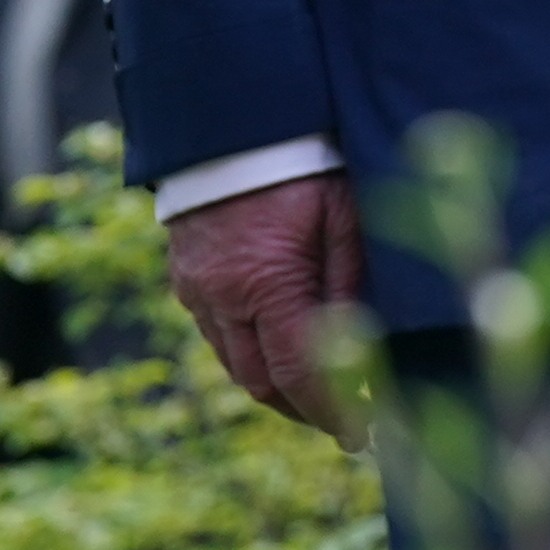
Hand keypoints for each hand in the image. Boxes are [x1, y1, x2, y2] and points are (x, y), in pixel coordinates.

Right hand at [166, 172, 368, 438]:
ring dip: (274, 385)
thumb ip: (353, 287)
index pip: (298, 375)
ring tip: (317, 393)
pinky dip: (249, 351)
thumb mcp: (347, 217)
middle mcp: (220, 296)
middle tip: (346, 423)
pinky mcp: (185, 275)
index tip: (363, 436)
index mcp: (264, 284)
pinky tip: (279, 347)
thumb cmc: (306, 161)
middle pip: (259, 382)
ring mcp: (195, 288)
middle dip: (303, 411)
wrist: (238, 114)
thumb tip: (365, 356)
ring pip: (233, 363)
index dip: (332, 414)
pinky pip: (216, 332)